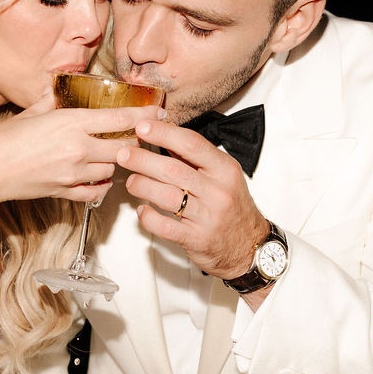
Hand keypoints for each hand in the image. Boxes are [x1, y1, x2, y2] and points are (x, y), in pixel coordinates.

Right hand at [0, 96, 163, 206]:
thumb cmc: (3, 139)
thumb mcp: (31, 111)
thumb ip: (52, 98)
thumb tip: (60, 86)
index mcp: (71, 122)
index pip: (120, 118)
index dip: (144, 116)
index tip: (160, 113)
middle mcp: (78, 148)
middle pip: (125, 146)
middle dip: (136, 141)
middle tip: (142, 137)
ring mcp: (74, 173)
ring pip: (113, 168)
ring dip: (116, 161)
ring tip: (113, 154)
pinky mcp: (66, 192)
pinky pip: (96, 191)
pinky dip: (101, 184)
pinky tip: (98, 177)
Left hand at [117, 118, 269, 280]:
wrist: (249, 246)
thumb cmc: (231, 207)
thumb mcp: (223, 176)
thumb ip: (196, 158)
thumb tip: (164, 133)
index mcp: (224, 169)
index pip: (191, 144)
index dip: (163, 133)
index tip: (142, 126)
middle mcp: (217, 191)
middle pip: (173, 170)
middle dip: (143, 160)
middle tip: (123, 154)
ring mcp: (207, 217)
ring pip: (167, 197)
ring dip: (142, 186)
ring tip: (132, 181)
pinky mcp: (197, 239)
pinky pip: (165, 226)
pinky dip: (148, 217)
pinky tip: (142, 210)